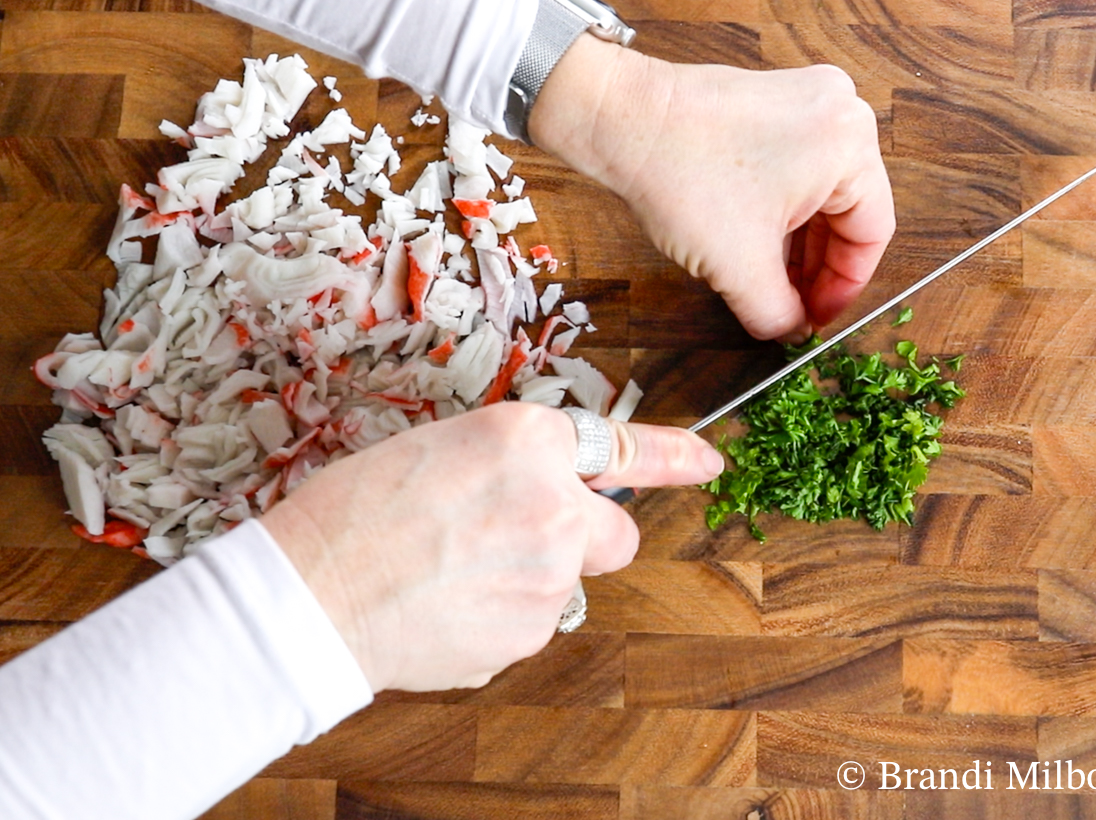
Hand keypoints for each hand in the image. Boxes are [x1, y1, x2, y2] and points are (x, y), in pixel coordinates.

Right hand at [261, 402, 722, 691]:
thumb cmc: (354, 511)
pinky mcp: (533, 629)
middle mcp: (554, 502)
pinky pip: (536, 619)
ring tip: (454, 575)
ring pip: (569, 579)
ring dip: (532, 577)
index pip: (622, 444)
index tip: (708, 461)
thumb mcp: (439, 448)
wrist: (311, 594)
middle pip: (615, 532)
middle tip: (520, 540)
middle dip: (584, 536)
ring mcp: (550, 572)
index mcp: (525, 439)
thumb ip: (512, 464)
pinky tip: (450, 606)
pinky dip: (504, 615)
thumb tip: (542, 486)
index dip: (672, 455)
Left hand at [530, 37, 894, 341]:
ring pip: (816, 193)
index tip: (818, 318)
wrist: (619, 122)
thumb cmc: (680, 175)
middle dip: (817, 268)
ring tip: (771, 286)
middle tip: (794, 309)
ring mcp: (805, 101)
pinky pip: (790, 169)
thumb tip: (793, 332)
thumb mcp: (740, 268)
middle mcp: (839, 111)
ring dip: (796, 244)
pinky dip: (777, 212)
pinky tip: (756, 248)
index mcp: (850, 144)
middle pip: (846, 211)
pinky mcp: (770, 103)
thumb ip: (777, 314)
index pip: (871, 233)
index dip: (844, 288)